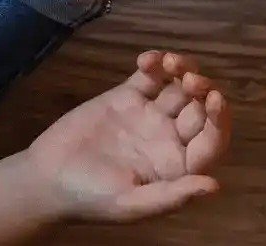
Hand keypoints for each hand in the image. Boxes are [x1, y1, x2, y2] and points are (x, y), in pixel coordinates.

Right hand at [25, 50, 231, 223]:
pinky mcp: (127, 98)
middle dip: (201, 89)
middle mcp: (170, 139)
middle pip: (199, 108)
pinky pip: (149, 76)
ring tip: (170, 63)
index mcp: (178, 167)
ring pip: (179, 87)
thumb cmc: (89, 198)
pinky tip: (146, 60)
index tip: (214, 99)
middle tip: (188, 79)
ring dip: (182, 70)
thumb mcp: (131, 205)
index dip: (219, 120)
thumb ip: (172, 196)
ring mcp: (149, 116)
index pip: (211, 141)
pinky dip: (154, 63)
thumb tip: (214, 187)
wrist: (46, 179)